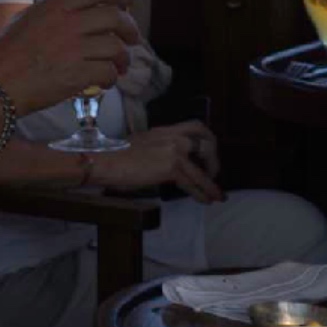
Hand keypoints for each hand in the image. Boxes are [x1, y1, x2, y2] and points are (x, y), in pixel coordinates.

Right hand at [0, 0, 136, 112]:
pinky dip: (111, 78)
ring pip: (116, 48)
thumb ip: (51, 13)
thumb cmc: (3, 55)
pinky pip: (107, 73)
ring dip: (123, 58)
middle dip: (130, 29)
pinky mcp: (77, 76)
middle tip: (132, 38)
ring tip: (119, 66)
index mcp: (54, 6)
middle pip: (115, 17)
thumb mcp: (24, 20)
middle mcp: (67, 24)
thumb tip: (73, 12)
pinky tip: (105, 82)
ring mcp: (73, 50)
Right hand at [94, 120, 222, 202]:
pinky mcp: (171, 167)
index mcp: (165, 130)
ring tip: (218, 195)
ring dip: (211, 183)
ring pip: (202, 167)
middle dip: (214, 159)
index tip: (208, 151)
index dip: (207, 138)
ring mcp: (174, 150)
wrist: (108, 161)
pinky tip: (207, 200)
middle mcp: (173, 136)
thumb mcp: (143, 144)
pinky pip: (192, 182)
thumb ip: (159, 147)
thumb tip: (167, 162)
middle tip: (214, 173)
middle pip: (206, 142)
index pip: (195, 126)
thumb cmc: (117, 156)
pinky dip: (202, 193)